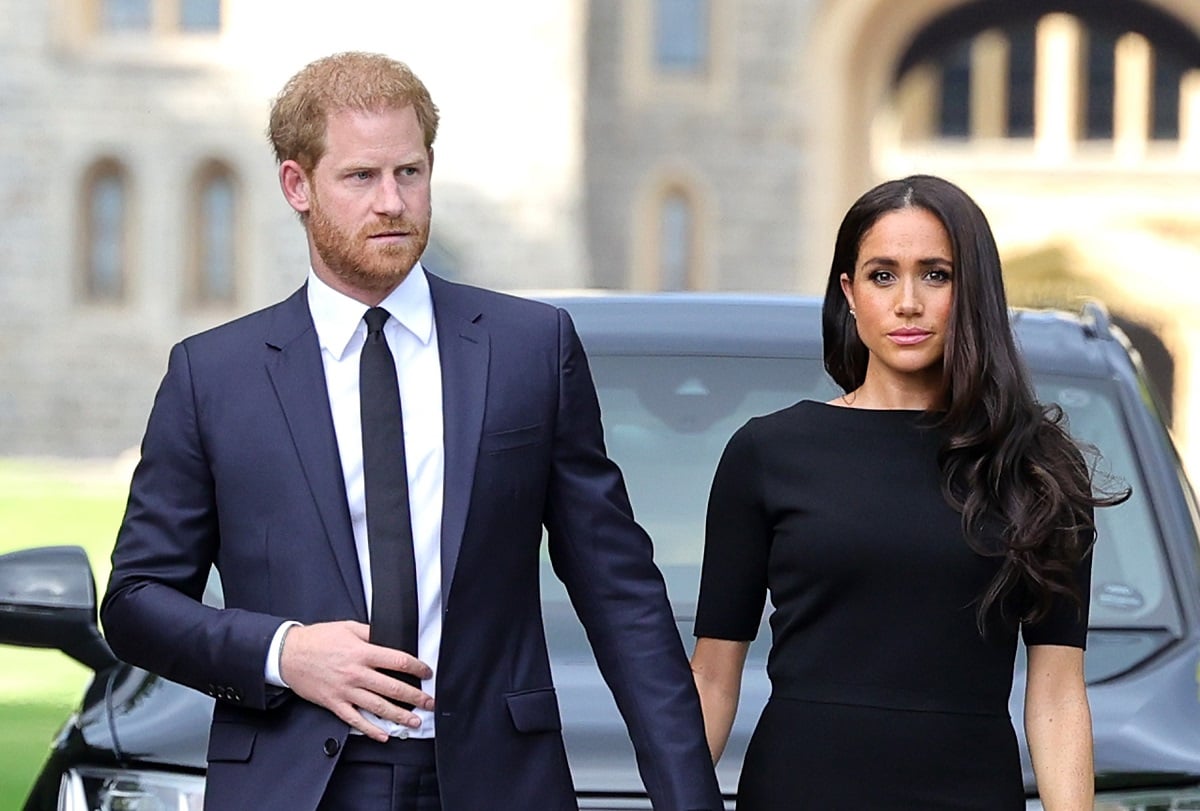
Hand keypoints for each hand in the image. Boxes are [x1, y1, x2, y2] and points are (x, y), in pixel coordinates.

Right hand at [279, 621, 433, 741]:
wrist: (288, 654)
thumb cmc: (317, 640)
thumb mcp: (348, 627)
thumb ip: (371, 633)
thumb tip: (391, 637)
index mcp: (362, 652)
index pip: (398, 661)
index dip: (417, 667)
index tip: (426, 673)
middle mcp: (356, 673)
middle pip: (392, 687)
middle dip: (415, 697)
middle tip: (429, 703)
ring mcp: (346, 690)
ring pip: (378, 707)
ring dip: (399, 716)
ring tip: (415, 721)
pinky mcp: (334, 703)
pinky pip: (355, 719)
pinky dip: (371, 729)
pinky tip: (384, 734)